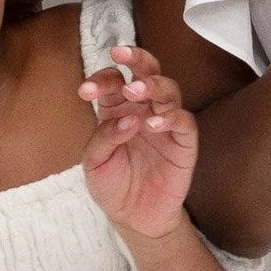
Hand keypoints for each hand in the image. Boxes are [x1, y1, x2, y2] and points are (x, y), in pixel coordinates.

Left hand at [79, 45, 201, 238]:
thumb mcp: (94, 163)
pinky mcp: (184, 142)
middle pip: (146, 72)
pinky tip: (153, 123)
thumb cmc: (113, 186)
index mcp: (118, 109)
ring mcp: (166, 123)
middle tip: (121, 53)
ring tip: (136, 91)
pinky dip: (171, 117)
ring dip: (152, 85)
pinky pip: (183, 121)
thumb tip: (126, 119)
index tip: (85, 91)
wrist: (134, 218)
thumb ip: (104, 138)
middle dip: (135, 58)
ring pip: (168, 89)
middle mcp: (144, 109)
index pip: (113, 82)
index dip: (101, 80)